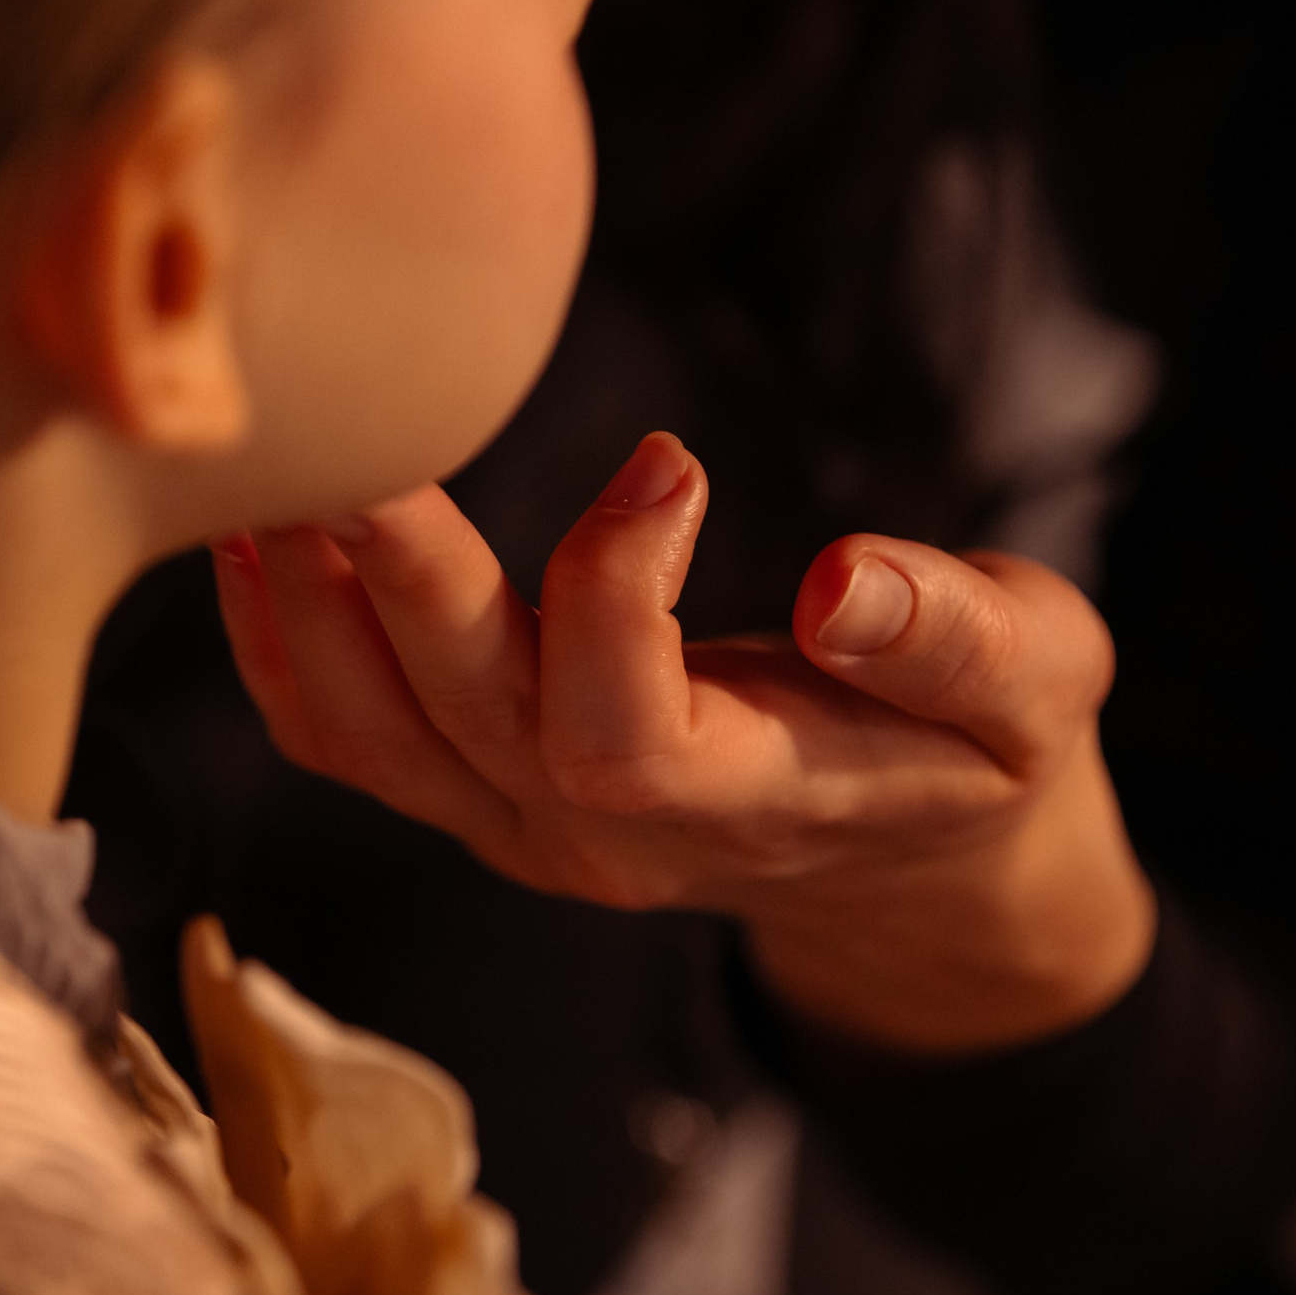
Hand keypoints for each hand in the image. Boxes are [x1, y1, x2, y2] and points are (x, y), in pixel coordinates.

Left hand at [212, 432, 1155, 1054]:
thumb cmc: (977, 747)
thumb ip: (960, 643)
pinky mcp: (471, 792)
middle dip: (395, 572)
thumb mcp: (1039, 689)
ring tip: (275, 471)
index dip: (615, 597)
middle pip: (462, 718)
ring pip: (370, 737)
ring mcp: (517, 824)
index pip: (625, 738)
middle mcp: (599, 834)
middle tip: (348, 436)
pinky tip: (256, 537)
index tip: (669, 456)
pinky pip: (344, 736)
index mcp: (747, 808)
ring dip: (306, 606)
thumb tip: (841, 582)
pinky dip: (282, 643)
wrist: (911, 858)